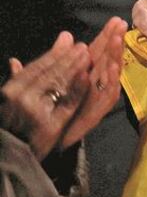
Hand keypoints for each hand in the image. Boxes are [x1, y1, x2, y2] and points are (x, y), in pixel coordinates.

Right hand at [2, 33, 89, 159]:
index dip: (55, 53)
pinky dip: (78, 89)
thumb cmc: (9, 124)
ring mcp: (36, 112)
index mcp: (12, 90)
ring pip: (60, 85)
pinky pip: (67, 104)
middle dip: (69, 57)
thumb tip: (16, 59)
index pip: (37, 67)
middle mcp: (22, 98)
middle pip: (50, 73)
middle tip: (84, 46)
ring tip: (89, 55)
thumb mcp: (9, 99)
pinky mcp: (51, 125)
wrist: (7, 156)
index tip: (70, 41)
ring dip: (75, 68)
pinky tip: (87, 76)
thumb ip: (19, 77)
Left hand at [58, 17, 126, 149]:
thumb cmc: (53, 110)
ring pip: (111, 74)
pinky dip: (111, 83)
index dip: (106, 36)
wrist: (49, 139)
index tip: (116, 20)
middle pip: (108, 59)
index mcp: (84, 74)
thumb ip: (58, 59)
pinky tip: (113, 70)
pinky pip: (107, 96)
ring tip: (117, 41)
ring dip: (115, 57)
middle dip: (115, 41)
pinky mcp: (98, 112)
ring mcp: (98, 97)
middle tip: (122, 24)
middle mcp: (95, 84)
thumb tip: (65, 35)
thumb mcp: (53, 80)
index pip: (97, 51)